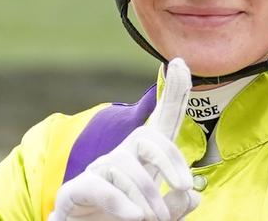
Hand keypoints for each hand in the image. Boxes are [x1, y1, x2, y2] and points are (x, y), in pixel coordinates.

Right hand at [48, 58, 200, 220]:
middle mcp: (121, 159)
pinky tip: (135, 216)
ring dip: (146, 194)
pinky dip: (119, 201)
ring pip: (126, 166)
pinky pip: (99, 185)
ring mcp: (97, 173)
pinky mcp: (75, 192)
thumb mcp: (157, 217)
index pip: (162, 121)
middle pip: (146, 136)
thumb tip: (192, 197)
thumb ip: (175, 207)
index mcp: (144, 161)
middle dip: (168, 158)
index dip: (174, 92)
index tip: (182, 63)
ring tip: (153, 219)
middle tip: (183, 186)